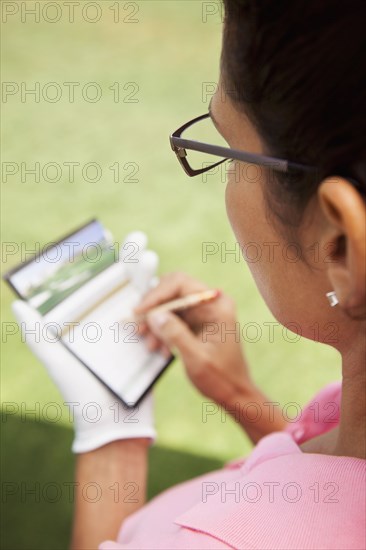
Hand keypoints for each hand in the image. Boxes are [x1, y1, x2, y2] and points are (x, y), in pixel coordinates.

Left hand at [12, 232, 157, 453]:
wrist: (114, 425)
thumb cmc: (81, 393)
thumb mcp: (57, 361)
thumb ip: (39, 334)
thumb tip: (18, 303)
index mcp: (90, 324)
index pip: (96, 285)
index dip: (101, 261)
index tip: (104, 238)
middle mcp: (112, 324)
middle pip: (124, 285)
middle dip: (132, 261)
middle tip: (138, 240)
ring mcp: (135, 333)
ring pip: (146, 298)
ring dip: (150, 277)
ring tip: (151, 258)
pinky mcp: (153, 344)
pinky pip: (161, 321)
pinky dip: (164, 303)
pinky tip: (167, 287)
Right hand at [135, 272, 254, 407]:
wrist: (234, 393)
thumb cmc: (222, 377)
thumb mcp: (196, 357)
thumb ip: (175, 334)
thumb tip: (154, 315)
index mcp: (217, 306)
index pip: (181, 284)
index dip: (157, 295)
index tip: (140, 311)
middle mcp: (211, 303)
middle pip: (173, 290)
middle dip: (154, 308)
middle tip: (140, 326)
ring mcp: (203, 312)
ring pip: (170, 304)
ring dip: (156, 322)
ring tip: (151, 344)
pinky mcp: (196, 322)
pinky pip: (172, 317)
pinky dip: (162, 331)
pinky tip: (160, 348)